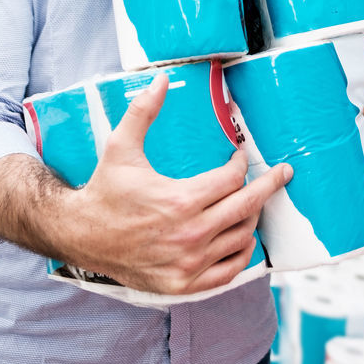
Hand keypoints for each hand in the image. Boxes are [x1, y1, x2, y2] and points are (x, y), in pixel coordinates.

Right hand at [66, 72, 291, 295]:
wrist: (82, 236)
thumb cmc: (104, 191)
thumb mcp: (120, 146)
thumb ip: (143, 111)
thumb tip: (161, 79)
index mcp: (180, 201)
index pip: (231, 180)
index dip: (240, 164)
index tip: (239, 155)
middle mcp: (190, 235)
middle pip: (247, 208)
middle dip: (269, 186)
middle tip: (282, 174)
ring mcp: (189, 263)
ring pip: (242, 239)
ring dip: (253, 217)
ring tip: (253, 201)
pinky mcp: (184, 284)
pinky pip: (228, 271)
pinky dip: (241, 254)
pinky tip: (242, 237)